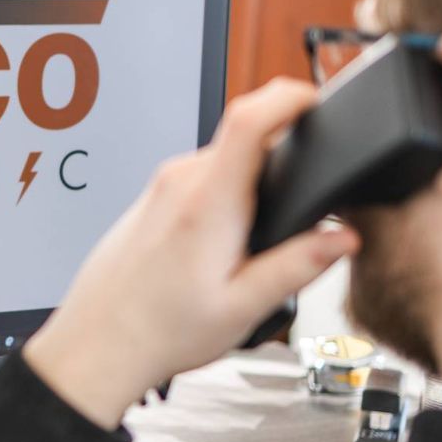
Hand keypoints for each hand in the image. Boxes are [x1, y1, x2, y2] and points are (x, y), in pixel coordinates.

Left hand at [23, 79, 358, 428]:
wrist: (98, 344)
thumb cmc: (159, 331)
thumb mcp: (243, 308)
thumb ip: (297, 267)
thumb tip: (343, 238)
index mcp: (208, 202)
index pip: (249, 118)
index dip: (290, 96)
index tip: (318, 98)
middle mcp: (181, 181)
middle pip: (246, 139)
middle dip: (283, 161)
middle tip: (300, 210)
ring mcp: (163, 185)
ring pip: (226, 162)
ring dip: (253, 186)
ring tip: (253, 247)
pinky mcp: (154, 195)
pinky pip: (204, 177)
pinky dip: (227, 197)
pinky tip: (221, 248)